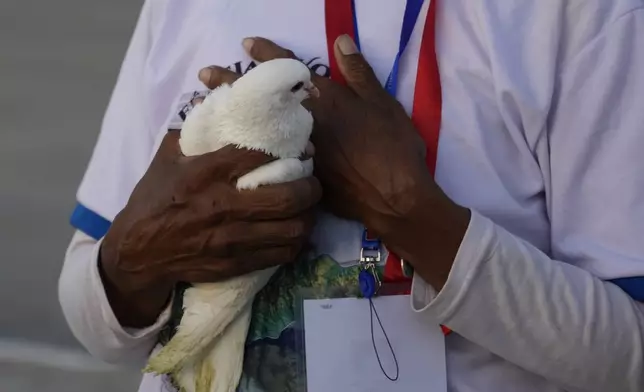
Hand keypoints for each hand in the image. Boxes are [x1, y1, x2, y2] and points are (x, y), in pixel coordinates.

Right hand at [100, 131, 320, 326]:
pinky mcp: (236, 263)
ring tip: (308, 206)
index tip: (302, 147)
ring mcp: (231, 239)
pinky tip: (295, 230)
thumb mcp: (168, 158)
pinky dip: (295, 241)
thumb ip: (195, 131)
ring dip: (308, 216)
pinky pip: (281, 254)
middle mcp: (222, 206)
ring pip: (291, 229)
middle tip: (312, 179)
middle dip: (310, 186)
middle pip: (287, 197)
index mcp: (205, 174)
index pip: (259, 157)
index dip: (289, 150)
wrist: (138, 252)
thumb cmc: (154, 199)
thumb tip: (218, 99)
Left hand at [200, 36, 468, 288]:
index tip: (246, 43)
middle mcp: (301, 126)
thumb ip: (359, 73)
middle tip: (204, 76)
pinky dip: (244, 153)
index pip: (288, 70)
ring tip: (205, 111)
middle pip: (259, 100)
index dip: (267, 53)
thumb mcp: (383, 103)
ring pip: (254, 130)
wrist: (393, 197)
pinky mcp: (297, 178)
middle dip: (231, 84)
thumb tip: (339, 40)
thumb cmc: (393, 147)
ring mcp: (296, 154)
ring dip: (230, 117)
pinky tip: (229, 151)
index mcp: (323, 102)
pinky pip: (263, 161)